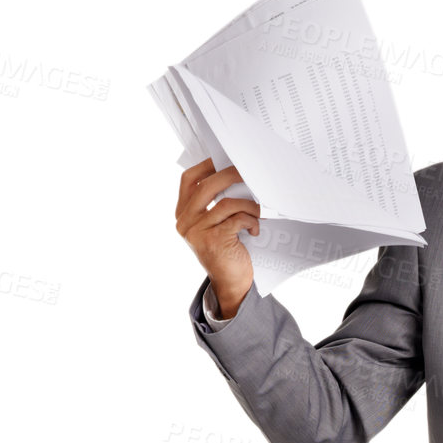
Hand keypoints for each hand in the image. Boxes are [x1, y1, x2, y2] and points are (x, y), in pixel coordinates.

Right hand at [175, 158, 260, 315]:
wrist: (231, 284)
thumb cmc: (227, 250)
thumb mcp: (214, 225)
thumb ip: (214, 203)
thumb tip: (232, 173)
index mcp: (183, 214)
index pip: (188, 180)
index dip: (206, 165)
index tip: (223, 158)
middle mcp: (185, 222)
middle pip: (208, 186)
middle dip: (231, 176)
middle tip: (250, 173)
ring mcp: (198, 232)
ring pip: (228, 203)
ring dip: (250, 205)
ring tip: (260, 211)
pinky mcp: (215, 241)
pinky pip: (238, 219)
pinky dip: (251, 221)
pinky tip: (256, 229)